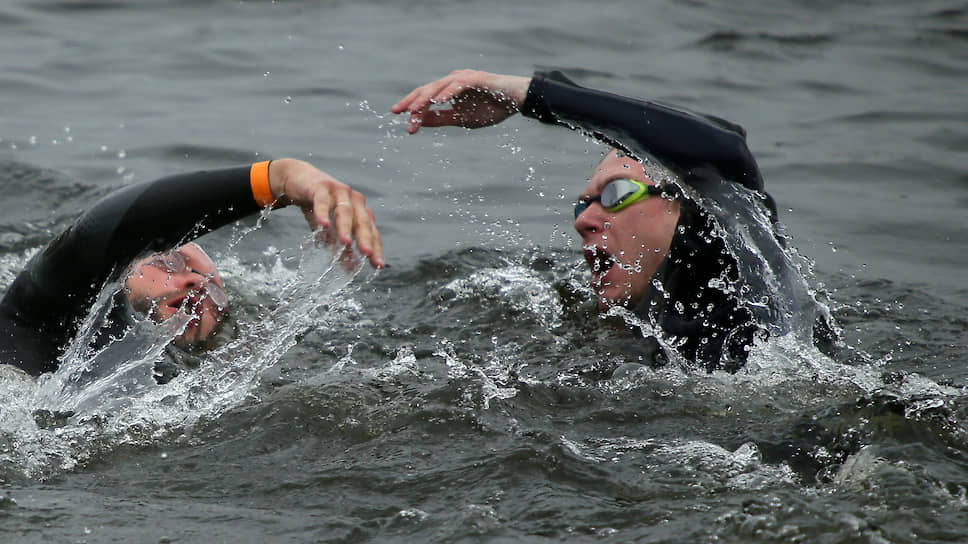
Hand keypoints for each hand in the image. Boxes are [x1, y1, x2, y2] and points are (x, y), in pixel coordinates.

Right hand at [267, 159, 383, 267]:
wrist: (299, 180)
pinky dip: (323, 212)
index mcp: (360, 211)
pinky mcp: (321, 187)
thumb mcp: (330, 229)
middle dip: (365, 239)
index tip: (378, 265)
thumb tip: (351, 268)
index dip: (375, 248)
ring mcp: (339, 192)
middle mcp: (354, 200)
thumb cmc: (319, 207)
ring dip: (345, 227)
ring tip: (345, 243)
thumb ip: (340, 246)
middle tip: (367, 254)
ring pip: (344, 211)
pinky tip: (323, 224)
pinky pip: (322, 201)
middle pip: (362, 221)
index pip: (371, 232)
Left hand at [391, 69, 530, 133]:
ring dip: (426, 99)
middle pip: (427, 90)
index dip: (411, 106)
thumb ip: (441, 119)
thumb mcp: (461, 119)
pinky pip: (459, 85)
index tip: (398, 117)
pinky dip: (448, 92)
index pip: (425, 97)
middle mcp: (453, 81)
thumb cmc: (492, 108)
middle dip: (413, 103)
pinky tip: (439, 100)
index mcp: (448, 89)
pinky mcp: (476, 78)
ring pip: (439, 86)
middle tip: (400, 114)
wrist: (517, 101)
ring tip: (415, 109)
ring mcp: (464, 78)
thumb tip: (419, 121)